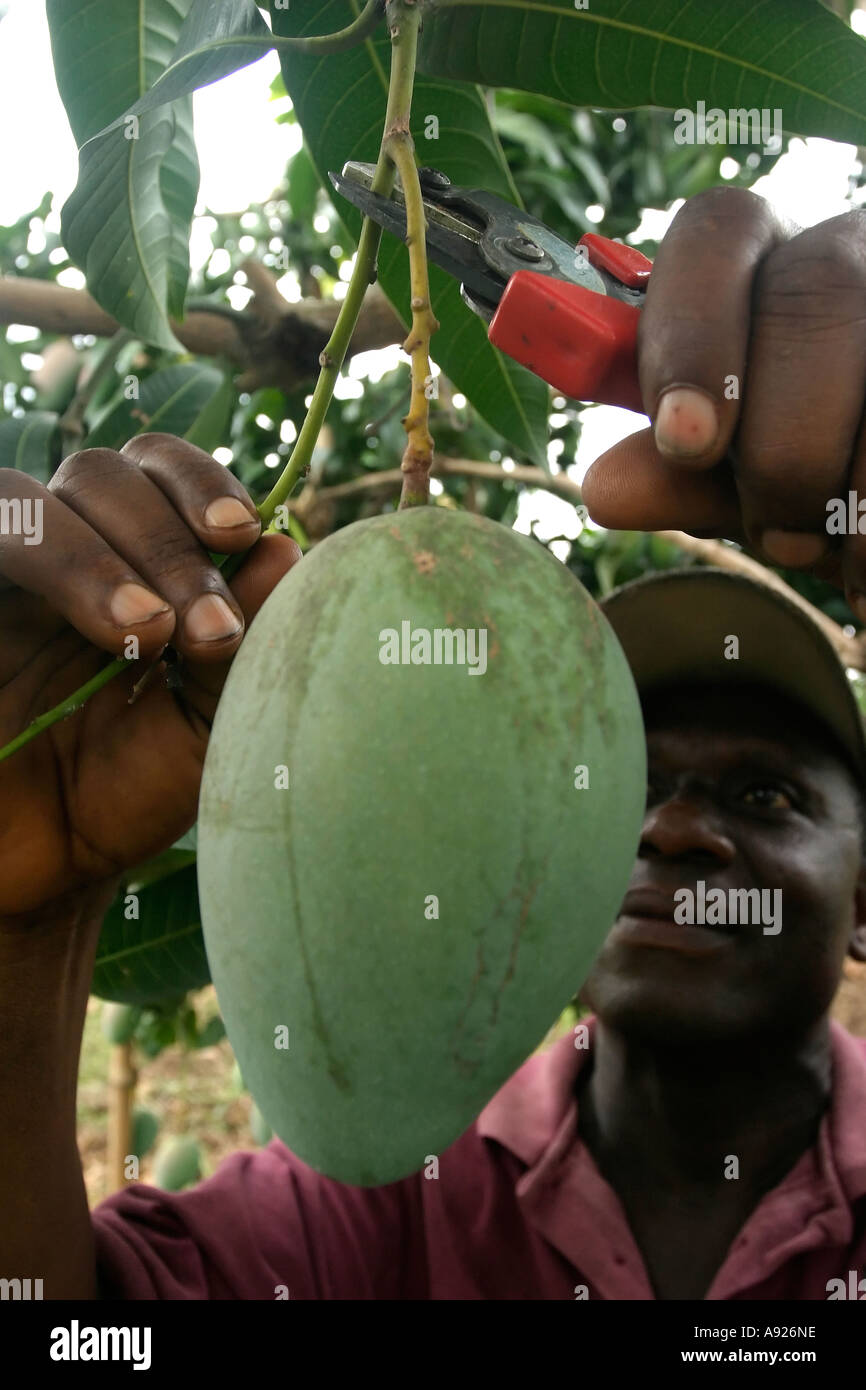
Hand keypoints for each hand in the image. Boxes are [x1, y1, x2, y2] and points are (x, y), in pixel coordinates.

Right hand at [0, 434, 301, 917]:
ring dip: (96, 555)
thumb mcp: (206, 728)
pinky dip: (38, 559)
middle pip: (103, 475)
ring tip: (148, 633)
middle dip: (167, 540)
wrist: (34, 875)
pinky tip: (105, 627)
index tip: (244, 535)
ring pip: (22, 497)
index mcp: (130, 562)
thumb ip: (247, 645)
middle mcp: (58, 555)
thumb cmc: (124, 796)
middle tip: (208, 628)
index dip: (199, 483)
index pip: (159, 473)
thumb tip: (289, 548)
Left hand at [581, 187, 865, 607]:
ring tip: (853, 569)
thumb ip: (687, 481)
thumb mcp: (752, 477)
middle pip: (814, 295)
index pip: (717, 234)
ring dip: (861, 495)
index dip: (694, 335)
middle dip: (786, 443)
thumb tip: (607, 488)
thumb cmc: (823, 470)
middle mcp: (861, 244)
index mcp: (771, 257)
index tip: (687, 444)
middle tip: (779, 537)